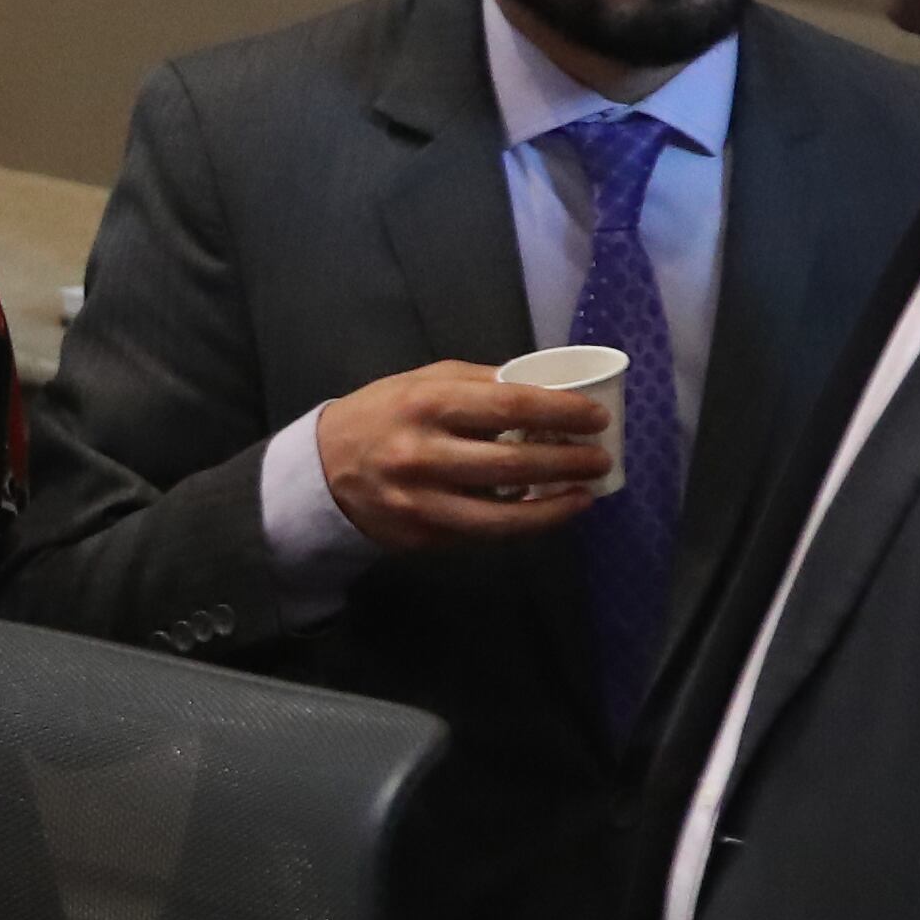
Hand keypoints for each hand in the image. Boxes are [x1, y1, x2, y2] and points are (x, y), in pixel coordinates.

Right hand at [314, 362, 611, 549]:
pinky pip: (482, 534)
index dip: (560, 413)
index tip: (594, 418)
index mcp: (427, 404)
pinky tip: (543, 512)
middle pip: (512, 464)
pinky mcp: (421, 537)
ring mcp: (421, 502)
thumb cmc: (381, 416)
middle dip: (567, 463)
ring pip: (503, 516)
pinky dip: (520, 524)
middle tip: (600, 458)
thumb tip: (546, 391)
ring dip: (554, 508)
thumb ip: (480, 385)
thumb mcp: (422, 382)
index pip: (509, 406)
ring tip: (583, 496)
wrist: (320, 472)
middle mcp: (423, 455)